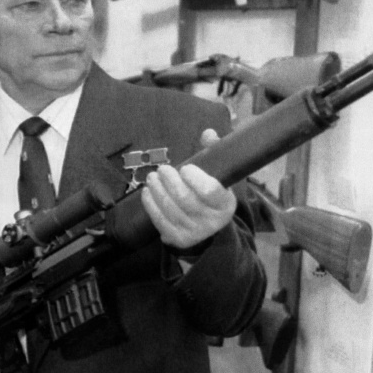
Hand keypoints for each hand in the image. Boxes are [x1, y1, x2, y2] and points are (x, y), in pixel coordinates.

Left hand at [141, 129, 235, 249]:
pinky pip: (160, 220)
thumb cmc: (211, 194)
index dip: (194, 178)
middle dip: (169, 181)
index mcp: (225, 203)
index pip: (209, 190)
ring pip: (170, 209)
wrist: (209, 226)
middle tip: (162, 169)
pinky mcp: (178, 238)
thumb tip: (207, 134)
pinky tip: (147, 192)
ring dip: (157, 190)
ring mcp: (195, 232)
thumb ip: (214, 152)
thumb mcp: (219, 175)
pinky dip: (150, 204)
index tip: (185, 168)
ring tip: (152, 177)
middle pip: (185, 199)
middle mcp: (212, 221)